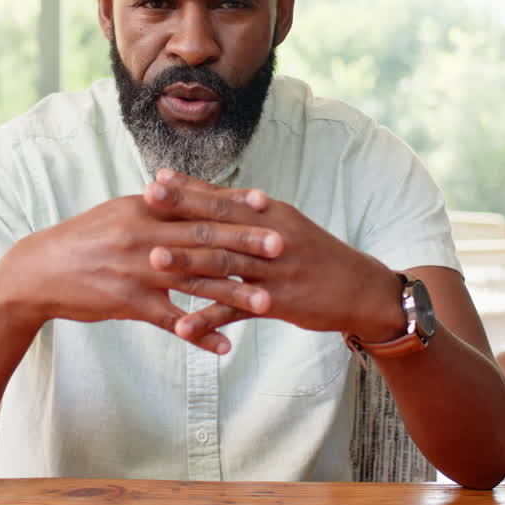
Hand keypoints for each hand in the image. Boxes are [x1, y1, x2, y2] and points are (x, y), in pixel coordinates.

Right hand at [0, 193, 281, 353]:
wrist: (39, 271)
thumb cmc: (83, 239)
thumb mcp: (117, 213)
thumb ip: (153, 205)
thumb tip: (182, 189)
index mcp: (143, 209)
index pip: (197, 204)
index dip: (234, 205)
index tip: (269, 204)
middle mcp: (144, 236)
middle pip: (204, 239)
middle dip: (246, 243)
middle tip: (283, 246)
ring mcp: (137, 271)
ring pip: (194, 282)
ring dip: (234, 293)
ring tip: (268, 303)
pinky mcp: (129, 303)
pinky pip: (171, 321)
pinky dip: (200, 335)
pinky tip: (225, 347)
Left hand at [143, 170, 406, 345]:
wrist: (360, 289)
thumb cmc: (315, 253)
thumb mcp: (286, 224)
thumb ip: (248, 211)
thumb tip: (209, 193)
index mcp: (271, 215)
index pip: (224, 197)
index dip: (190, 187)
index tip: (156, 178)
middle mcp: (271, 237)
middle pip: (220, 222)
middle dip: (181, 211)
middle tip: (145, 200)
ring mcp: (273, 271)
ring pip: (225, 265)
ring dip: (188, 263)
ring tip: (152, 260)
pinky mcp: (277, 303)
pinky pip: (236, 312)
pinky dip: (208, 320)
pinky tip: (181, 327)